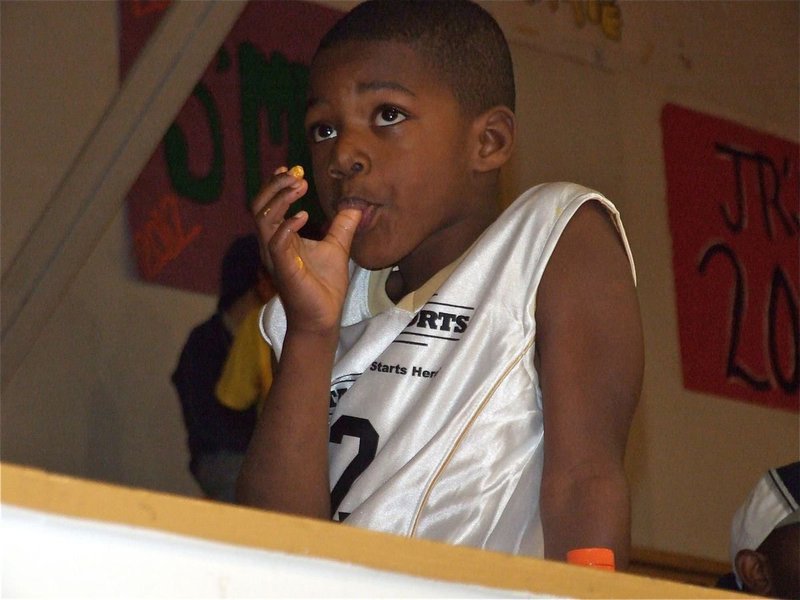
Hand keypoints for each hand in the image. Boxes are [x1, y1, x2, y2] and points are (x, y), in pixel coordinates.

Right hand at [252, 166, 361, 335]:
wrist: (323, 318)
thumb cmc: (324, 287)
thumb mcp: (337, 247)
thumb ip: (342, 225)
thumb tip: (356, 203)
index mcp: (281, 238)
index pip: (269, 205)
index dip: (276, 185)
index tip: (292, 169)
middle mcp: (272, 244)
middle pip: (260, 206)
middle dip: (275, 186)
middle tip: (296, 174)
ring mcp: (275, 256)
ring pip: (263, 219)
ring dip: (280, 198)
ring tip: (299, 186)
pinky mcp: (283, 269)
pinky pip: (276, 242)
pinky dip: (287, 225)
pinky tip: (303, 215)